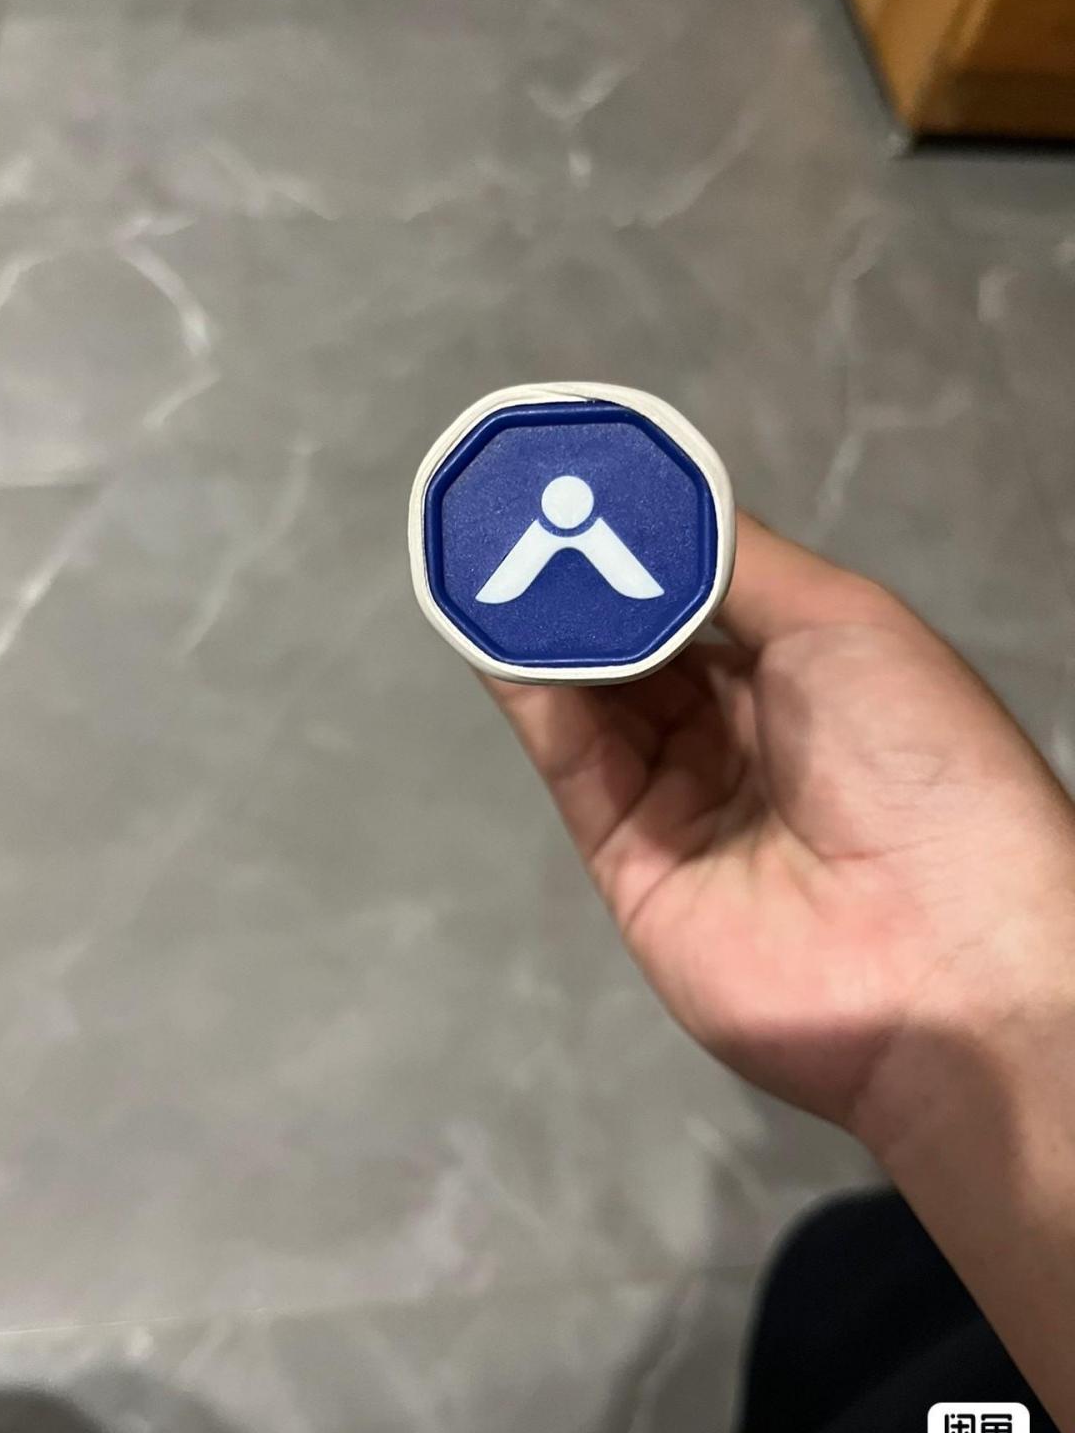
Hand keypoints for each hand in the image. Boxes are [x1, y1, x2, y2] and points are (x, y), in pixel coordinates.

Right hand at [487, 514, 1074, 1135]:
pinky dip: (535, 695)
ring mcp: (683, 799)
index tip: (577, 480)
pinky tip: (500, 631)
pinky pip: (575, 761)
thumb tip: (653, 507)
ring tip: (491, 552)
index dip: (642, 539)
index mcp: (811, 675)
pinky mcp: (630, 859)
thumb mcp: (844, 625)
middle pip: (640, 644)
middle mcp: (743, 735)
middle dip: (582, 578)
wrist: (941, 952)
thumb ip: (734, 566)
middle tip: (515, 509)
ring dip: (548, 628)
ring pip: (595, 698)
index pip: (702, 594)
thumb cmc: (922, 762)